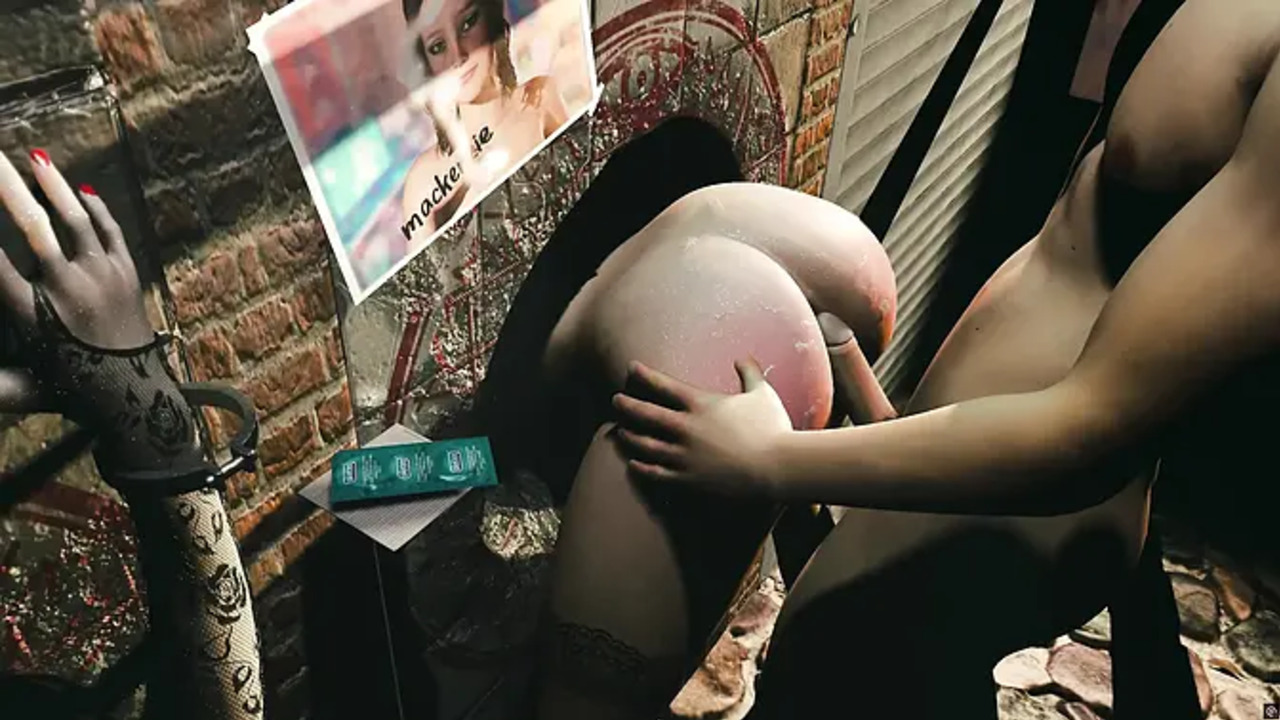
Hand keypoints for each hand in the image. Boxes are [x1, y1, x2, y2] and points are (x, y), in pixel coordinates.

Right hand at [0, 148, 200, 476]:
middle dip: (7, 187)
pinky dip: (95, 207)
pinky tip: (81, 188)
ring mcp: (102, 277)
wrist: (135, 396)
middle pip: (31, 227)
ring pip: (75, 219)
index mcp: (33, 313)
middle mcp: (68, 288)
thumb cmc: (71, 390)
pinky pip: (110, 231)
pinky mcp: (128, 274)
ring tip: (33, 156)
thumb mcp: (22, 385)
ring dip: (53, 185)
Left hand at [611, 359, 791, 496]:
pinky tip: (633, 463)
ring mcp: (684, 456)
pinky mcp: (688, 479)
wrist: (778, 467)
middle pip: (644, 414)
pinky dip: (640, 466)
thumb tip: (743, 357)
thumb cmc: (772, 428)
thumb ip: (749, 373)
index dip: (644, 375)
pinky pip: (655, 473)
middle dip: (626, 406)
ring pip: (644, 445)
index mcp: (701, 404)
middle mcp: (686, 428)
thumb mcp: (762, 394)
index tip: (631, 368)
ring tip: (620, 433)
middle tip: (615, 401)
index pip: (663, 385)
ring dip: (628, 437)